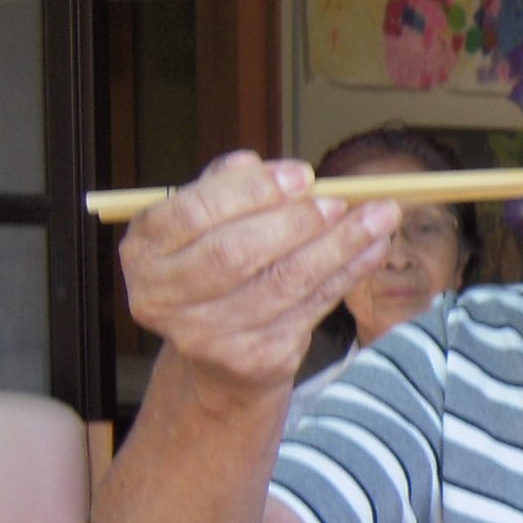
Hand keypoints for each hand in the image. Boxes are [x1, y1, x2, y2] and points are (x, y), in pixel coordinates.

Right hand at [118, 151, 402, 396]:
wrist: (222, 357)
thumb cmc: (218, 269)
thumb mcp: (209, 223)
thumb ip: (225, 188)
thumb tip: (253, 163)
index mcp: (144, 251)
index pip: (192, 213)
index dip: (250, 192)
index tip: (302, 175)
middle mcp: (161, 297)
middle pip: (236, 252)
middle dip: (297, 222)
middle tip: (340, 200)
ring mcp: (205, 335)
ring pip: (282, 282)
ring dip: (339, 245)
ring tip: (378, 217)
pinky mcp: (252, 359)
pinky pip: (310, 308)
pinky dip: (347, 274)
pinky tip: (372, 248)